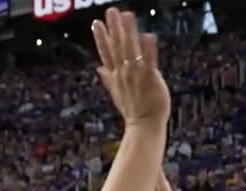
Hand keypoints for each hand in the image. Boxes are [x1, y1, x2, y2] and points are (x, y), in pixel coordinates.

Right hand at [90, 7, 168, 127]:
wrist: (144, 125)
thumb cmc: (133, 110)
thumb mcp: (117, 93)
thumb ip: (108, 78)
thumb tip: (99, 68)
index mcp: (116, 76)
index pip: (106, 53)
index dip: (101, 37)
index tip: (96, 23)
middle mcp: (124, 73)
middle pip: (117, 47)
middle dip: (113, 28)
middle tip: (111, 11)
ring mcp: (136, 75)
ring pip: (130, 49)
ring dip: (128, 32)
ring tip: (126, 15)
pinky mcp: (150, 78)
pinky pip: (149, 61)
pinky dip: (148, 49)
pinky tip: (148, 35)